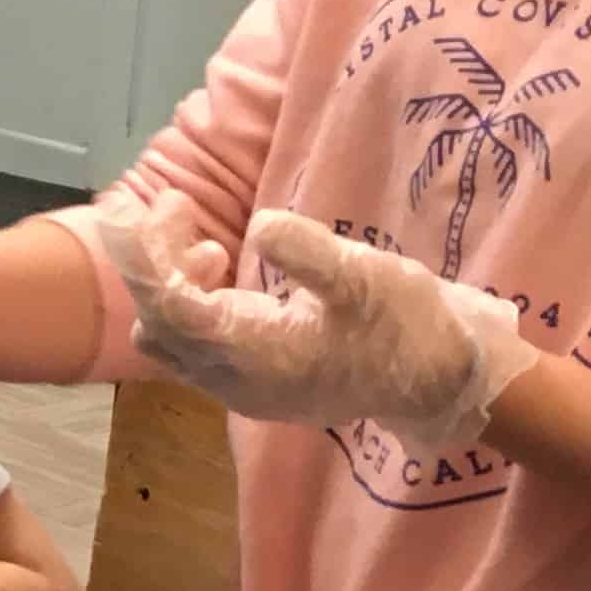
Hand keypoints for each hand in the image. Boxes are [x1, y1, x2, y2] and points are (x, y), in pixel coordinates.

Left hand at [104, 196, 532, 452]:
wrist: (441, 382)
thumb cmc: (409, 327)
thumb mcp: (368, 278)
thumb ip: (310, 253)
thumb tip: (258, 226)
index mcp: (255, 355)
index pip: (169, 307)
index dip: (149, 254)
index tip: (159, 202)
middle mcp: (234, 381)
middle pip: (156, 323)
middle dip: (155, 263)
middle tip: (181, 209)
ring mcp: (240, 388)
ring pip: (168, 339)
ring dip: (171, 285)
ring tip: (212, 246)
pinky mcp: (252, 383)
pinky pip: (192, 347)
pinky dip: (191, 304)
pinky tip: (224, 270)